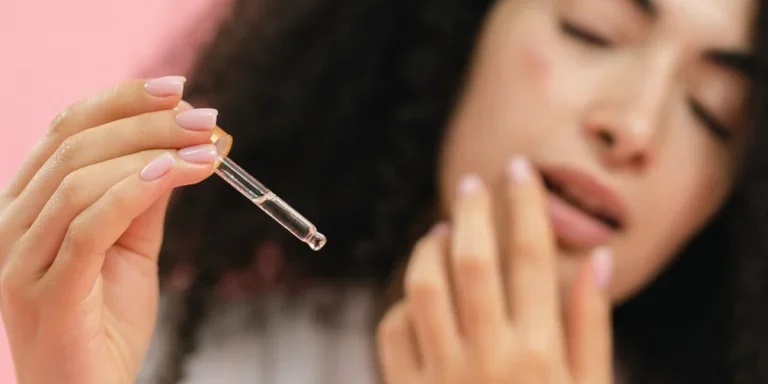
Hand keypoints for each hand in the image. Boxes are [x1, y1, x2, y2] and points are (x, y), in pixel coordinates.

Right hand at [0, 77, 218, 383]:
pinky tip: (178, 173)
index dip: (120, 100)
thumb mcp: (132, 247)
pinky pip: (89, 225)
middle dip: (146, 123)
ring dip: (152, 153)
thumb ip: (145, 198)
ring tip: (206, 148)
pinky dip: (135, 190)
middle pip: (73, 146)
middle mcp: (9, 225)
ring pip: (80, 179)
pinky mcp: (46, 291)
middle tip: (204, 119)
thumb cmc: (107, 322)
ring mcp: (19, 260)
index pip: (65, 131)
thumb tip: (181, 146)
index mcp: (25, 206)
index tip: (177, 88)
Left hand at [377, 157, 612, 383]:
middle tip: (471, 185)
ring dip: (430, 249)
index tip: (520, 170)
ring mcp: (441, 376)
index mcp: (540, 352)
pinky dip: (405, 302)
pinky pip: (394, 328)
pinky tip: (421, 293)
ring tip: (442, 232)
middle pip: (472, 259)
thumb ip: (592, 325)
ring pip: (424, 286)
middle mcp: (488, 358)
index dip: (526, 203)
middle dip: (471, 210)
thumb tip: (600, 257)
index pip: (532, 255)